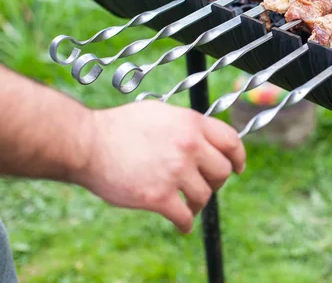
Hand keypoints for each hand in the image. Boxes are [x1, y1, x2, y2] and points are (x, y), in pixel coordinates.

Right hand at [70, 101, 245, 233]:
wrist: (86, 143)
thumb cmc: (119, 127)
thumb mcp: (160, 113)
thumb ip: (187, 125)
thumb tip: (206, 138)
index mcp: (191, 123)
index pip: (231, 141)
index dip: (238, 157)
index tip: (238, 168)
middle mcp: (189, 145)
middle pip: (222, 172)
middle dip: (216, 182)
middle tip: (205, 186)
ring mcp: (174, 171)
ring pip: (204, 195)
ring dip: (198, 203)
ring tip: (188, 205)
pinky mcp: (158, 196)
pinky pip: (185, 216)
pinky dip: (186, 223)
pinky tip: (182, 224)